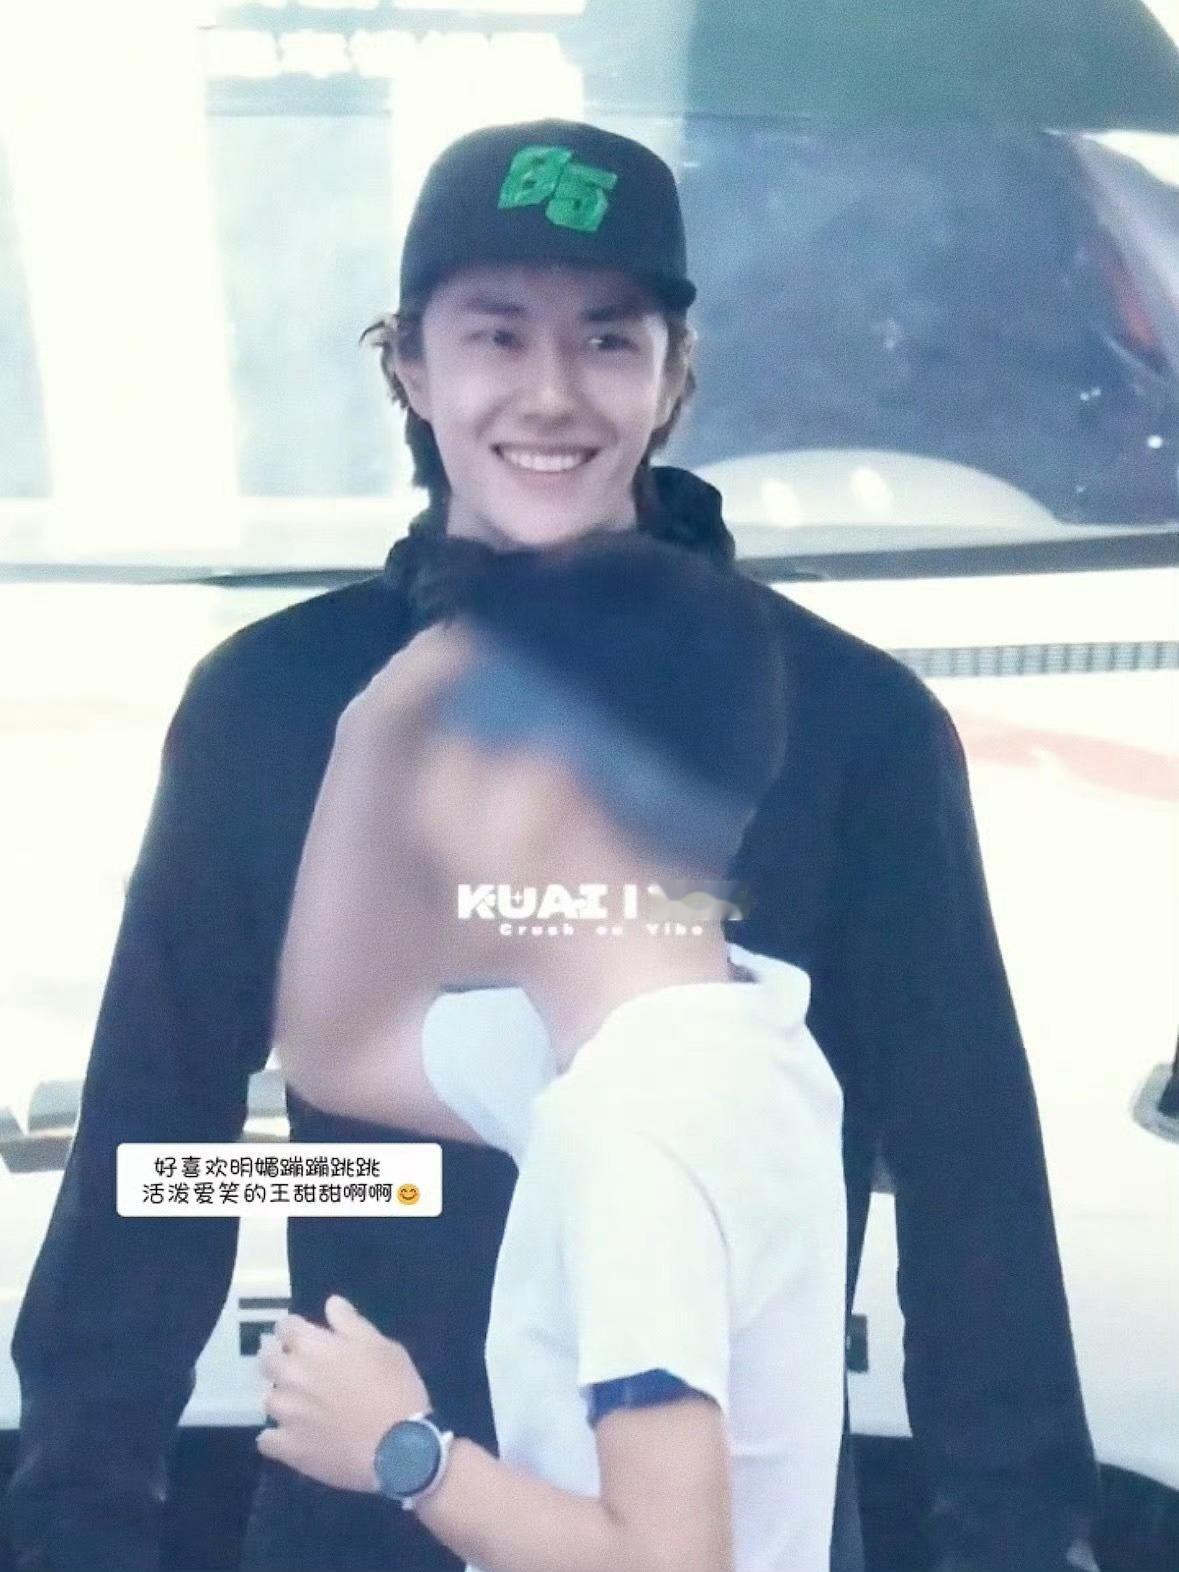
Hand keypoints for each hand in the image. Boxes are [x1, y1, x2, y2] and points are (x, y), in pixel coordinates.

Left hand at [256, 1294, 430, 1491]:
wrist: (399, 1448)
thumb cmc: (395, 1389)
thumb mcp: (382, 1346)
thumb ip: (351, 1324)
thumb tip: (331, 1303)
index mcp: (313, 1346)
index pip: (285, 1326)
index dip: (294, 1330)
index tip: (304, 1338)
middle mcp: (292, 1375)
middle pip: (268, 1360)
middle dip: (281, 1360)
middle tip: (302, 1371)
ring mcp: (286, 1414)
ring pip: (268, 1400)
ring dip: (283, 1399)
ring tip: (303, 1408)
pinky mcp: (288, 1448)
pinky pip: (267, 1440)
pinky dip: (277, 1438)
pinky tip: (295, 1438)